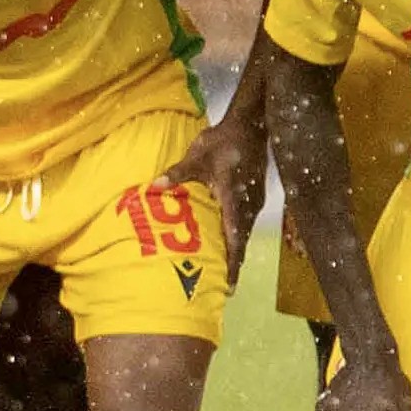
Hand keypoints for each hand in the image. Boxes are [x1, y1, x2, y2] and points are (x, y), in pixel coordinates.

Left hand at [161, 109, 268, 278]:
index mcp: (233, 196)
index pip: (234, 235)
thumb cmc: (224, 140)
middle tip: (227, 286)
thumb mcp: (197, 154)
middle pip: (243, 240)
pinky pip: (248, 223)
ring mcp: (255, 200)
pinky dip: (241, 237)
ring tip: (230, 271)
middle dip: (235, 263)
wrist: (252, 125)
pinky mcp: (256, 196)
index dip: (231, 259)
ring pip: (247, 232)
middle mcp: (248, 203)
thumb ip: (178, 173)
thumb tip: (154, 187)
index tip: (228, 280)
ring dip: (239, 251)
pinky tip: (233, 244)